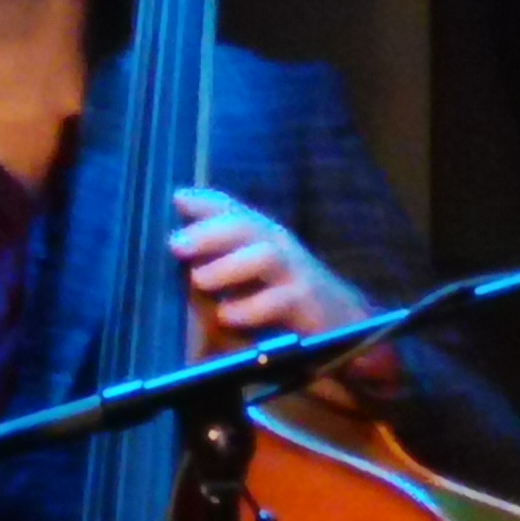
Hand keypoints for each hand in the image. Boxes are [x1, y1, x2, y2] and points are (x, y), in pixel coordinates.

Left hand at [169, 189, 397, 400]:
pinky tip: (226, 315)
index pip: (232, 209)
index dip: (206, 203)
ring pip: (265, 256)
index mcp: (261, 235)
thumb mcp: (246, 274)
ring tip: (198, 281)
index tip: (177, 199)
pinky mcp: (307, 304)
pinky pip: (279, 301)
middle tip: (176, 245)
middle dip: (209, 232)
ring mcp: (296, 272)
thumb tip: (176, 238)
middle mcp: (278, 246)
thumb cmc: (282, 295)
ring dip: (228, 267)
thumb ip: (214, 256)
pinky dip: (249, 308)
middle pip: (246, 225)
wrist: (343, 321)